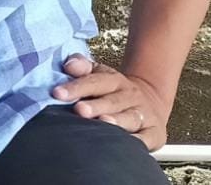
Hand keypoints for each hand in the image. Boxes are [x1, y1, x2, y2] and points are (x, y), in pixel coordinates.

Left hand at [52, 54, 169, 150]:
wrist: (150, 101)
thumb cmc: (114, 92)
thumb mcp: (100, 74)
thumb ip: (83, 67)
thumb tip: (69, 64)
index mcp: (114, 81)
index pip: (94, 81)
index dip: (76, 87)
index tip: (57, 93)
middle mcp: (129, 96)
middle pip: (111, 100)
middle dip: (96, 105)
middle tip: (79, 109)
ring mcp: (142, 114)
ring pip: (129, 117)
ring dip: (116, 121)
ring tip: (103, 122)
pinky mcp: (153, 133)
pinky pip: (146, 138)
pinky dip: (138, 142)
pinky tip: (127, 145)